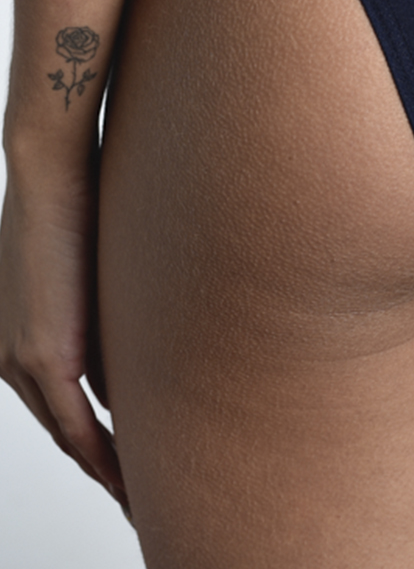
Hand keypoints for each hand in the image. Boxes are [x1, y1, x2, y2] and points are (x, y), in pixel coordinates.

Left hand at [0, 160, 125, 506]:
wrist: (52, 169)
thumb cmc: (82, 196)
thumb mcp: (100, 262)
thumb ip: (114, 311)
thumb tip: (148, 344)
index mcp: (23, 335)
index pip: (64, 404)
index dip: (98, 438)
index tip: (133, 459)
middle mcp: (12, 356)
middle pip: (65, 432)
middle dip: (104, 468)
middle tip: (141, 495)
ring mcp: (22, 358)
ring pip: (68, 438)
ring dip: (108, 472)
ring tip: (144, 497)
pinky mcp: (41, 354)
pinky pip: (74, 426)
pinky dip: (103, 460)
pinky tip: (129, 480)